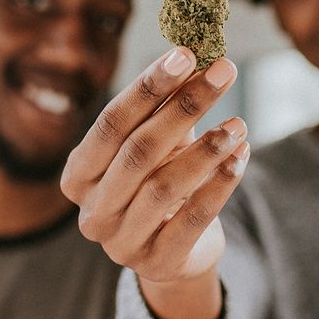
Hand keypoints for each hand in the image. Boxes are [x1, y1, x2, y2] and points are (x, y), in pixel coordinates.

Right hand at [60, 47, 248, 284]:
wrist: (174, 256)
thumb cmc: (158, 185)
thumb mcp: (155, 148)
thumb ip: (164, 111)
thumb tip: (195, 54)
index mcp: (78, 177)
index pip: (110, 124)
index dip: (148, 88)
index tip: (186, 54)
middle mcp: (92, 212)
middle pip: (138, 151)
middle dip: (185, 106)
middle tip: (224, 71)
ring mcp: (121, 243)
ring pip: (164, 186)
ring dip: (206, 150)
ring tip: (238, 125)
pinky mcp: (157, 264)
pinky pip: (192, 220)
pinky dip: (219, 186)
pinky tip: (241, 158)